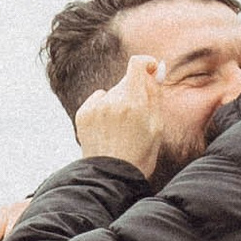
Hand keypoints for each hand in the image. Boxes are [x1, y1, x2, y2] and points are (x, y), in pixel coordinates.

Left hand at [74, 51, 170, 177]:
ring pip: (112, 92)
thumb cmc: (140, 154)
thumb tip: (154, 70)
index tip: (150, 70)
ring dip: (119, 101)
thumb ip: (155, 95)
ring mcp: (95, 107)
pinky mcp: (83, 113)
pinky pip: (97, 100)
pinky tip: (108, 128)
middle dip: (135, 91)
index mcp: (134, 102)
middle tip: (138, 114)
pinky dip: (103, 109)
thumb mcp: (157, 126)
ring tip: (122, 127)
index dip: (145, 63)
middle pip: (126, 81)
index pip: (137, 64)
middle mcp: (113, 100)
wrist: (112, 176)